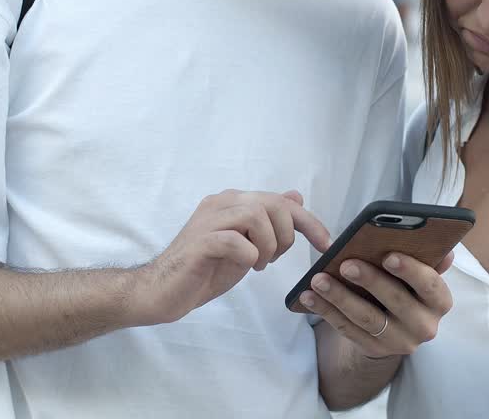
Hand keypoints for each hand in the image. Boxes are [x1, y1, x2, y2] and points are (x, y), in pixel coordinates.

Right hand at [137, 189, 331, 324]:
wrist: (162, 292)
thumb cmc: (204, 270)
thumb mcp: (246, 246)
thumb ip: (268, 222)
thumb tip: (295, 197)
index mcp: (232, 202)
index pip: (280, 201)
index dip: (309, 221)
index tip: (326, 243)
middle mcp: (220, 203)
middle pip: (272, 203)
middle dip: (286, 235)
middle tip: (274, 258)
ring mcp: (208, 220)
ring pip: (255, 215)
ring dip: (267, 244)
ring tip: (258, 263)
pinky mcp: (199, 242)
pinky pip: (235, 240)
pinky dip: (248, 255)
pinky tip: (244, 266)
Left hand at [297, 251, 454, 358]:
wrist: (397, 328)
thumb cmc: (407, 288)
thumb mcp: (419, 276)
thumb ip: (427, 260)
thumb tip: (444, 250)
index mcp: (439, 302)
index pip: (430, 285)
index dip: (411, 271)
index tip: (388, 256)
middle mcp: (424, 326)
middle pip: (396, 302)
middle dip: (369, 281)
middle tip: (345, 264)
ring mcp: (399, 342)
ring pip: (367, 318)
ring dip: (340, 297)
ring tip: (318, 279)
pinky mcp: (374, 350)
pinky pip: (347, 330)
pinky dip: (327, 312)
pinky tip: (310, 296)